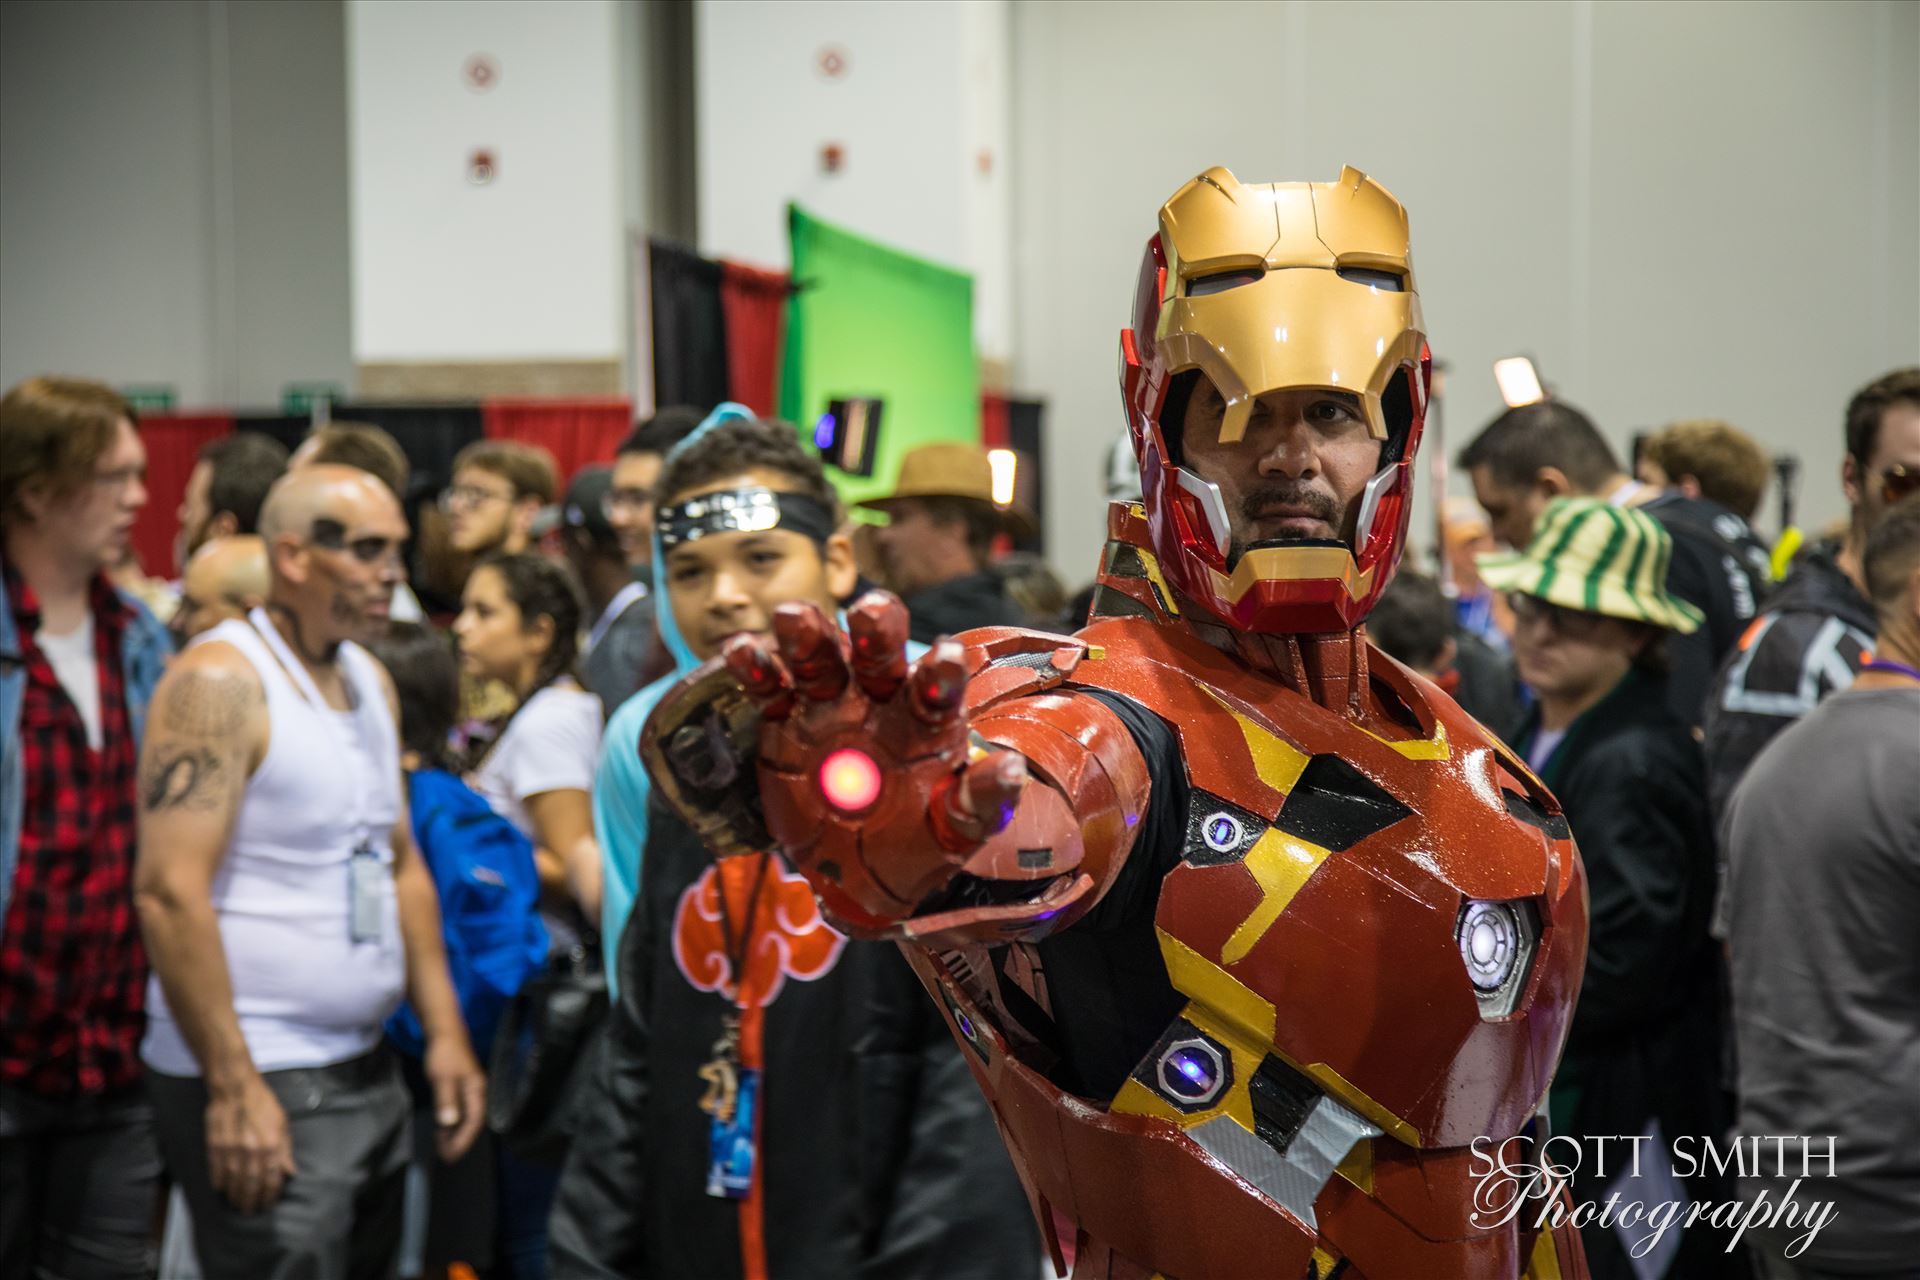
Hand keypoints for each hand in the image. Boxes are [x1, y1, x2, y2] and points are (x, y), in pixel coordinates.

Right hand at [205, 1073, 296, 1213]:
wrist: (236, 1089)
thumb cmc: (263, 1105)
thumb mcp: (282, 1124)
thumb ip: (285, 1151)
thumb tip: (291, 1173)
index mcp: (271, 1144)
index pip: (272, 1178)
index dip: (270, 1194)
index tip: (268, 1203)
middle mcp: (251, 1150)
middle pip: (251, 1184)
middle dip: (251, 1201)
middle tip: (251, 1211)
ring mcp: (231, 1149)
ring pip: (233, 1181)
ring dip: (235, 1196)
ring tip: (237, 1204)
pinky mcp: (215, 1146)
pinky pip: (217, 1171)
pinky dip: (220, 1183)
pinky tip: (222, 1189)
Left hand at [424, 1031, 487, 1161]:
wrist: (444, 1032)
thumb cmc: (445, 1053)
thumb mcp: (443, 1078)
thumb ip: (446, 1100)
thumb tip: (449, 1123)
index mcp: (477, 1090)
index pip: (474, 1121)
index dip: (464, 1140)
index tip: (452, 1154)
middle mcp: (476, 1093)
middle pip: (472, 1123)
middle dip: (460, 1141)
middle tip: (445, 1157)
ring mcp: (468, 1091)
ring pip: (465, 1119)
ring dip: (454, 1134)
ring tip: (442, 1148)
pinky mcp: (459, 1089)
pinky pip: (458, 1111)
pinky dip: (450, 1123)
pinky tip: (442, 1131)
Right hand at [715, 593, 1027, 932]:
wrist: (859, 873)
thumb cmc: (918, 843)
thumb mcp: (952, 830)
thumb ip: (977, 801)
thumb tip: (1014, 772)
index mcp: (927, 719)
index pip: (937, 688)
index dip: (941, 672)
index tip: (948, 656)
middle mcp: (878, 700)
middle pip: (877, 656)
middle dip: (876, 631)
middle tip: (872, 611)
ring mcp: (829, 706)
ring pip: (819, 661)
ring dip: (808, 636)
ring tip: (794, 615)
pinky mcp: (784, 722)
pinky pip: (769, 690)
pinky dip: (756, 669)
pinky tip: (740, 650)